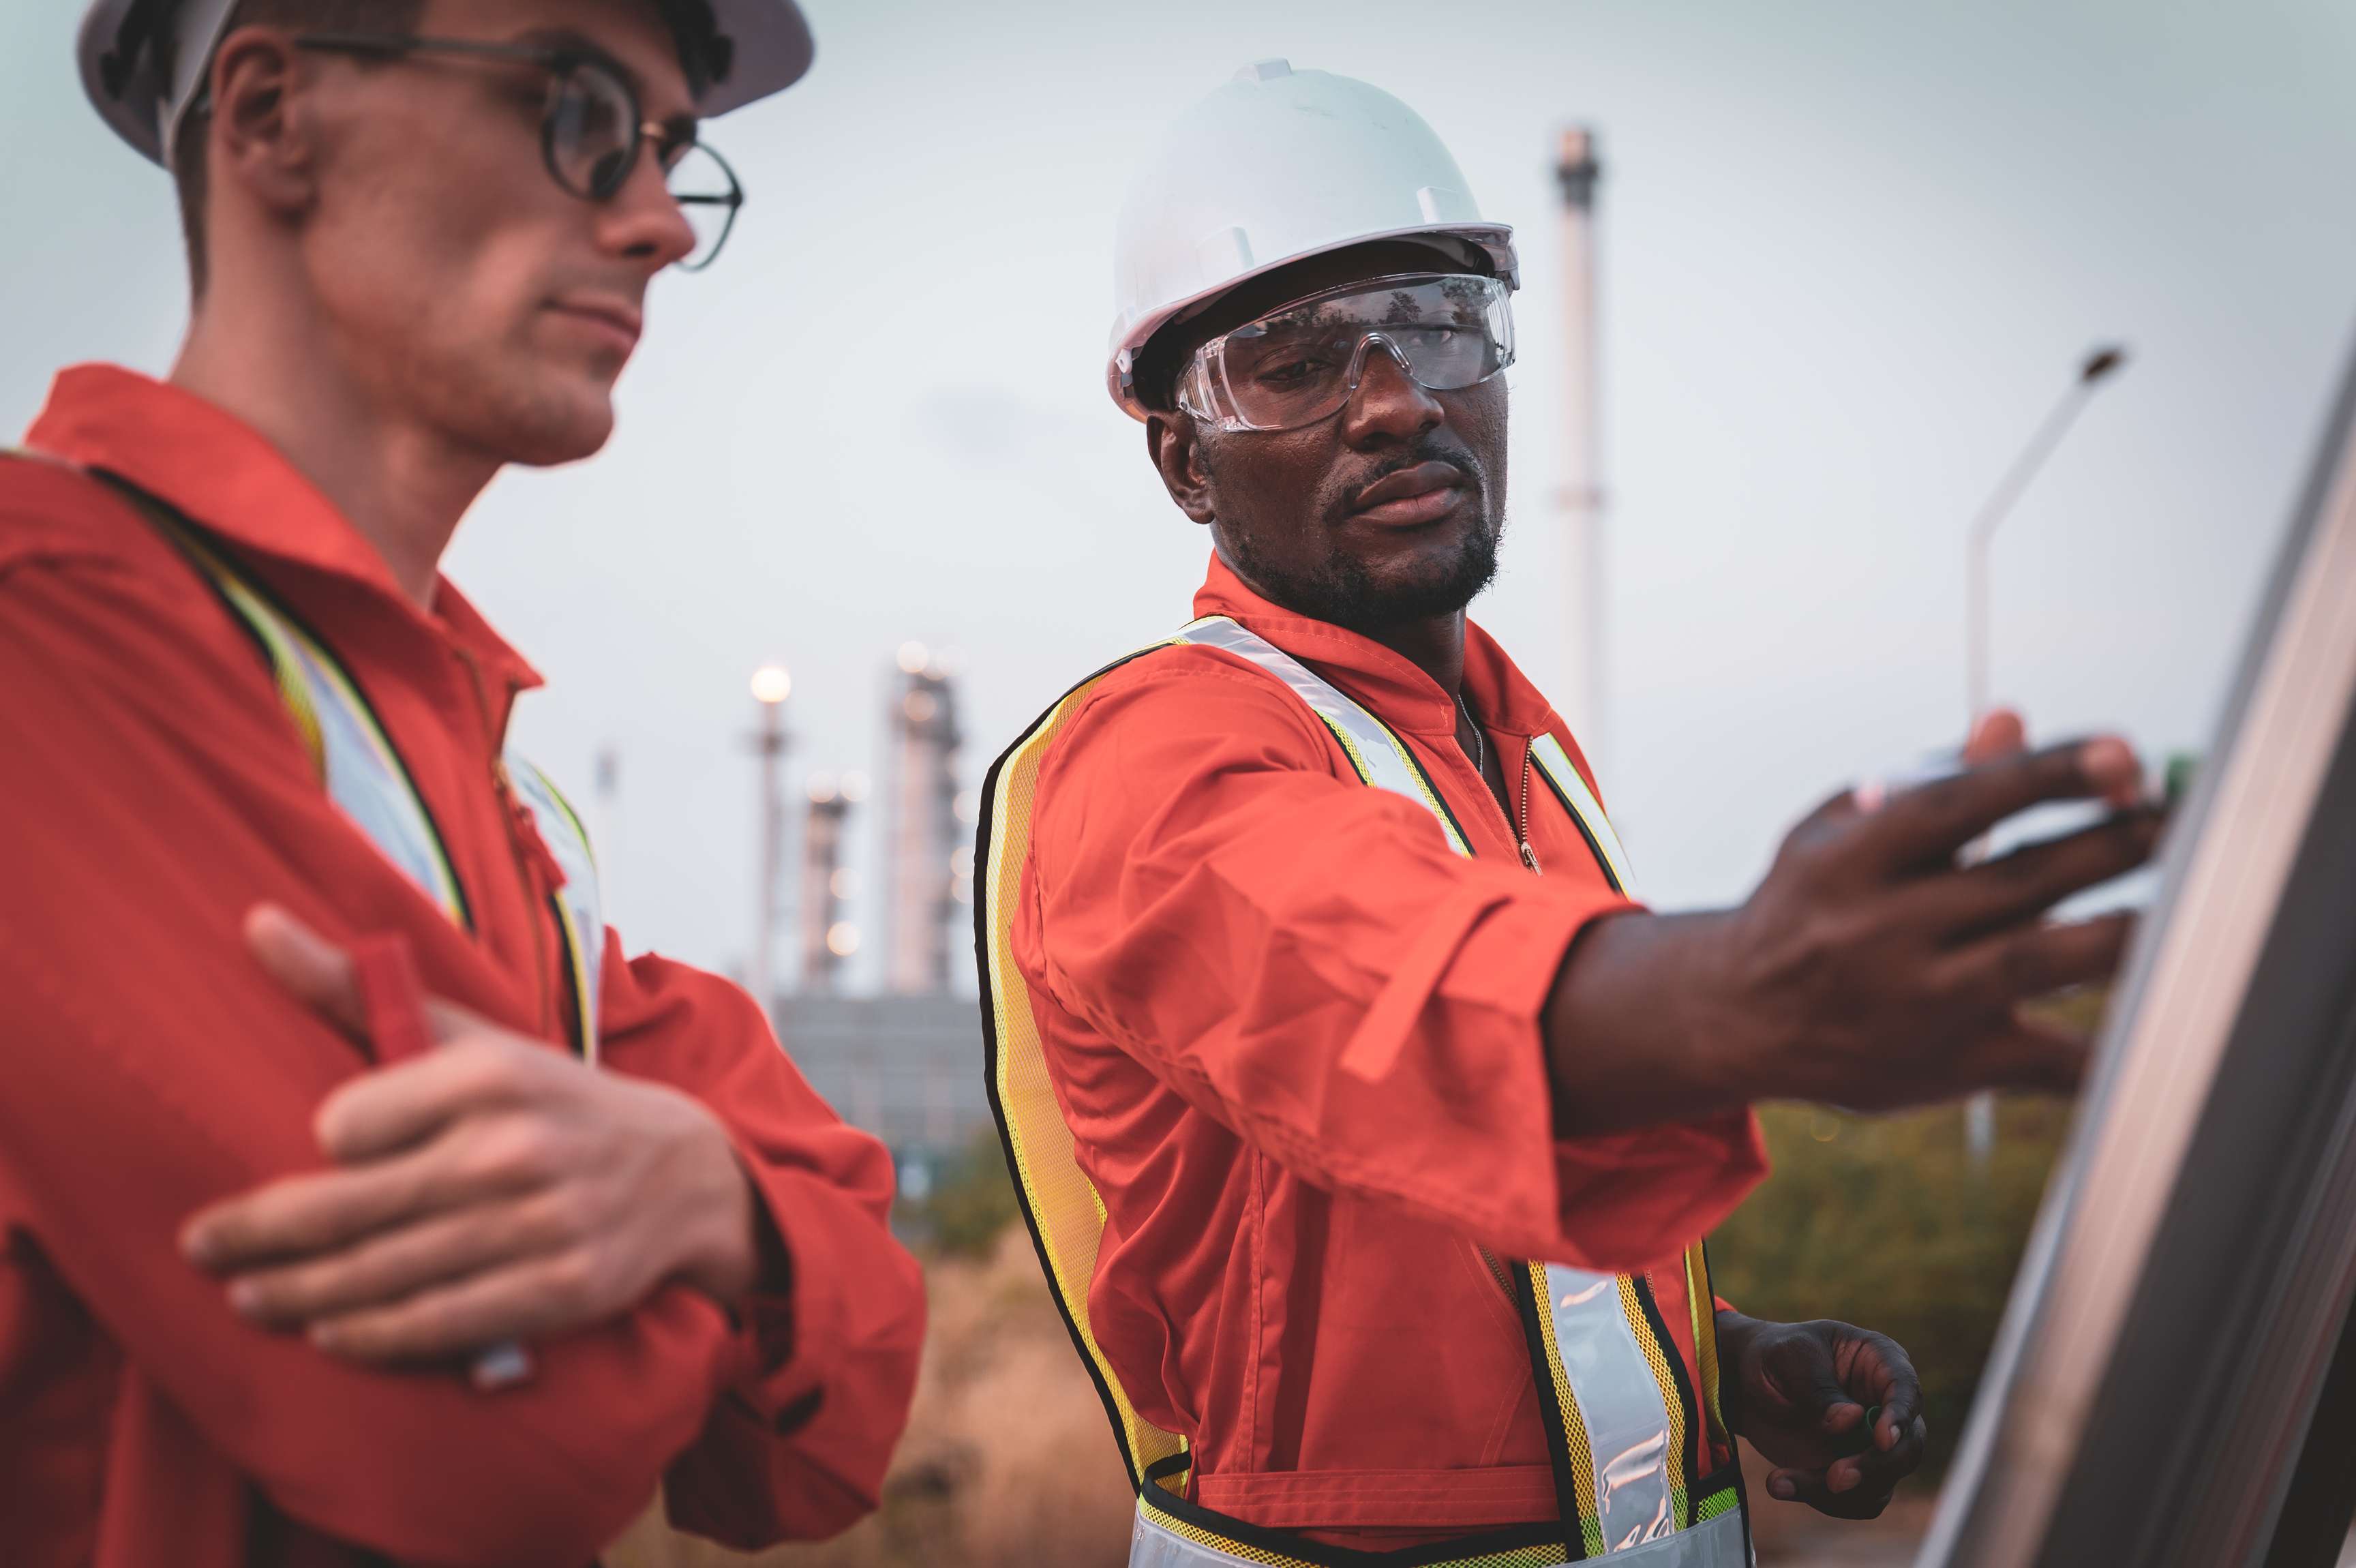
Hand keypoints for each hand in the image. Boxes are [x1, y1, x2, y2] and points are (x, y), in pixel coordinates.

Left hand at [181, 906, 758, 1364]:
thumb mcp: (471, 1036)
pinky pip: (440, 1324)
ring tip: (247, 1295)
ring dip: (298, 1293)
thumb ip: (354, 987)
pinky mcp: (560, 1289)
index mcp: (491, 1075)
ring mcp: (541, 1225)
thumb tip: (254, 922)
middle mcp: (516, 1150)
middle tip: (201, 1246)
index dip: (318, 1142)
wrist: (684, 1174)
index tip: (305, 1151)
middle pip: (350, 1208)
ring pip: (384, 1274)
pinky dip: (373, 1335)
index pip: (349, 1123)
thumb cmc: (549, 1102)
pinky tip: (329, 1332)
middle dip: (258, 1235)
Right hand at [1707, 710, 2156, 1108]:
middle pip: (2023, 880)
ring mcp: (1918, 1002)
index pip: (1962, 805)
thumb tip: (2012, 722)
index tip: (2122, 753)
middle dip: (2115, 842)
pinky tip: (2163, 1015)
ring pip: (2046, 961)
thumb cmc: (1805, 906)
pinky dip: (2115, 1045)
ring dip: (2130, 929)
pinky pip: (2051, 1061)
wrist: (1736, 1019)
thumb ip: (1929, 782)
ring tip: (2195, 902)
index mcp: (1851, 860)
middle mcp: (1881, 931)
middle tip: (2178, 817)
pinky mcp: (1950, 1065)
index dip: (2047, 774)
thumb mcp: (1838, 831)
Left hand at [1715, 1311, 1926, 1518]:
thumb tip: (1853, 1420)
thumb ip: (1818, 1387)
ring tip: (1779, 1481)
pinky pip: (1858, 1500)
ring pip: (1882, 1481)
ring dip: (1838, 1493)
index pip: (1906, 1389)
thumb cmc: (1775, 1356)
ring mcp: (1874, 1443)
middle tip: (1834, 1478)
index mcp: (1880, 1361)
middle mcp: (1887, 1405)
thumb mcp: (1787, 1357)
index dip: (1900, 1417)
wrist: (1748, 1383)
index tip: (1883, 1440)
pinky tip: (1782, 1485)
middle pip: (1907, 1447)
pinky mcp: (1857, 1471)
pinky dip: (1824, 1500)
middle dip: (1873, 1468)